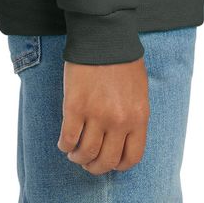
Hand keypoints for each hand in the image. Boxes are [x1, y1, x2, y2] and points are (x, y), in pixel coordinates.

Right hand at [57, 56, 149, 173]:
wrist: (104, 35)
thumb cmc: (123, 59)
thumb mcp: (139, 91)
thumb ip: (134, 116)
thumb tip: (124, 138)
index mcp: (138, 117)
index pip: (131, 158)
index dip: (118, 165)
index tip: (110, 161)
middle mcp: (119, 120)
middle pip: (106, 161)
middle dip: (95, 167)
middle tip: (88, 162)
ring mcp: (96, 114)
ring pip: (85, 153)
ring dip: (78, 157)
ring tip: (74, 153)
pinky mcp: (75, 106)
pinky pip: (68, 138)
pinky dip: (64, 145)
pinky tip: (64, 142)